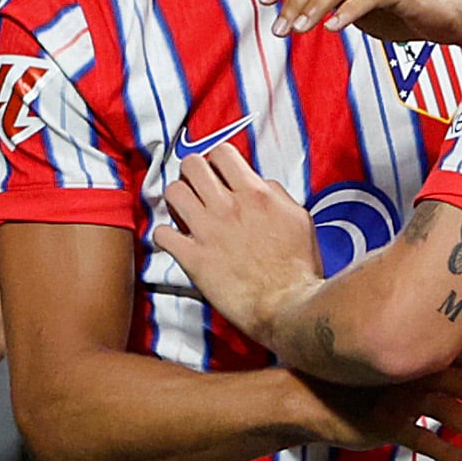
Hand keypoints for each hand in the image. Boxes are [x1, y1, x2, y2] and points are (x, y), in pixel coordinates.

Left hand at [152, 142, 328, 336]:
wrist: (288, 307)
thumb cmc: (298, 269)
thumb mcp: (299, 219)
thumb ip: (277, 195)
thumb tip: (260, 184)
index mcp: (256, 194)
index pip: (222, 153)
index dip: (217, 159)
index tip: (218, 172)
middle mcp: (228, 207)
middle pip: (191, 165)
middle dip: (192, 172)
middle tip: (197, 187)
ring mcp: (208, 232)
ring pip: (173, 192)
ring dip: (177, 198)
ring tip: (185, 210)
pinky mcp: (193, 259)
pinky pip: (162, 234)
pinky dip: (165, 235)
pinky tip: (176, 240)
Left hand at [260, 0, 461, 45]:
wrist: (454, 17)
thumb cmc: (408, 13)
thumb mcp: (363, 7)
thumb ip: (335, 4)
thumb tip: (300, 13)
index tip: (265, 1)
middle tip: (278, 27)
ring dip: (315, 5)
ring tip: (299, 30)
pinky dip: (348, 11)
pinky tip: (333, 29)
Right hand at [298, 340, 461, 460]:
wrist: (308, 396)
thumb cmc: (356, 380)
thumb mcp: (392, 361)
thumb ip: (426, 360)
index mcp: (419, 350)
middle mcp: (414, 368)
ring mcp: (399, 395)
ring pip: (453, 414)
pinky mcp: (385, 423)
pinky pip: (425, 440)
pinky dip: (450, 453)